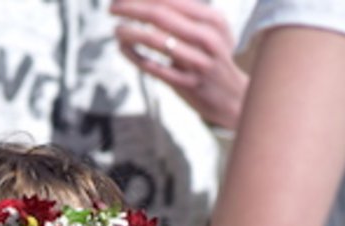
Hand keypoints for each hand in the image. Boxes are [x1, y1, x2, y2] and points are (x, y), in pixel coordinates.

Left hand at [111, 0, 248, 129]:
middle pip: (160, 15)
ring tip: (117, 29)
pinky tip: (123, 48)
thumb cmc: (212, 56)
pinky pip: (152, 67)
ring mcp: (198, 62)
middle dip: (130, 8)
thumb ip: (185, 12)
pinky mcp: (186, 83)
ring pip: (155, 41)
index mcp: (213, 20)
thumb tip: (149, 0)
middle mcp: (208, 38)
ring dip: (129, 32)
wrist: (232, 97)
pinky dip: (133, 56)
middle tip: (111, 8)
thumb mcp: (210, 29)